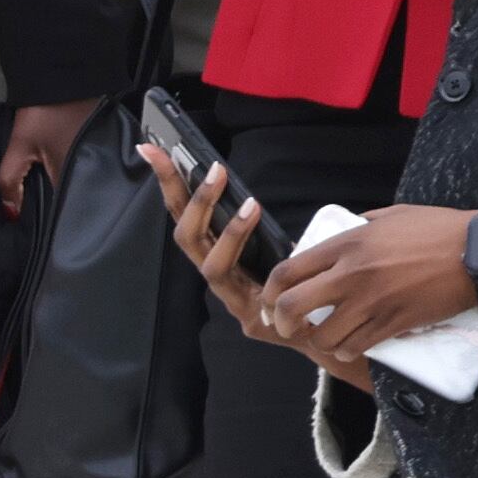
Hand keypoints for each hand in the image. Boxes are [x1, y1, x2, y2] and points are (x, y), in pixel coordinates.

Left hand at [0, 99, 98, 219]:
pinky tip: (70, 177)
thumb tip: (11, 212)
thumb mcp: (20, 146)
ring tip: (57, 199)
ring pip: (86, 183)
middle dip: (64, 207)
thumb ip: (10, 180)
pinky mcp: (104, 146)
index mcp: (75, 172)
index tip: (46, 228)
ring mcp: (102, 155)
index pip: (69, 208)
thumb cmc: (42, 113)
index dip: (56, 219)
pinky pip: (91, 169)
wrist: (63, 77)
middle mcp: (95, 167)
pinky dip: (80, 175)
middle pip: (80, 197)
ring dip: (72, 191)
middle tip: (48, 215)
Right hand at [138, 141, 289, 361]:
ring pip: (210, 264)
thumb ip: (259, 224)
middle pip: (186, 237)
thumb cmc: (298, 281)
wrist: (326, 330)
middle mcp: (216, 275)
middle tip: (214, 168)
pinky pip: (241, 286)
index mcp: (216, 253)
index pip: (184, 215)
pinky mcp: (251, 320)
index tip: (151, 147)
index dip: (168, 183)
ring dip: (227, 231)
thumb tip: (246, 185)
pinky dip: (244, 250)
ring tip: (249, 204)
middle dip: (192, 200)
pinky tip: (257, 225)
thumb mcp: (277, 244)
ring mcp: (230, 300)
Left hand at [256, 205, 477, 380]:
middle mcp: (352, 273)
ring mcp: (372, 302)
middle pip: (293, 306)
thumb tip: (341, 235)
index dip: (270, 291)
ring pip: (324, 336)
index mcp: (348, 243)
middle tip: (287, 326)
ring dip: (320, 340)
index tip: (270, 300)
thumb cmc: (437, 229)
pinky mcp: (394, 323)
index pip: (289, 270)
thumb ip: (359, 228)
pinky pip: (355, 346)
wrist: (476, 253)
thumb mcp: (390, 216)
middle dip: (282, 322)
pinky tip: (352, 344)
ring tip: (327, 337)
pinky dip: (348, 349)